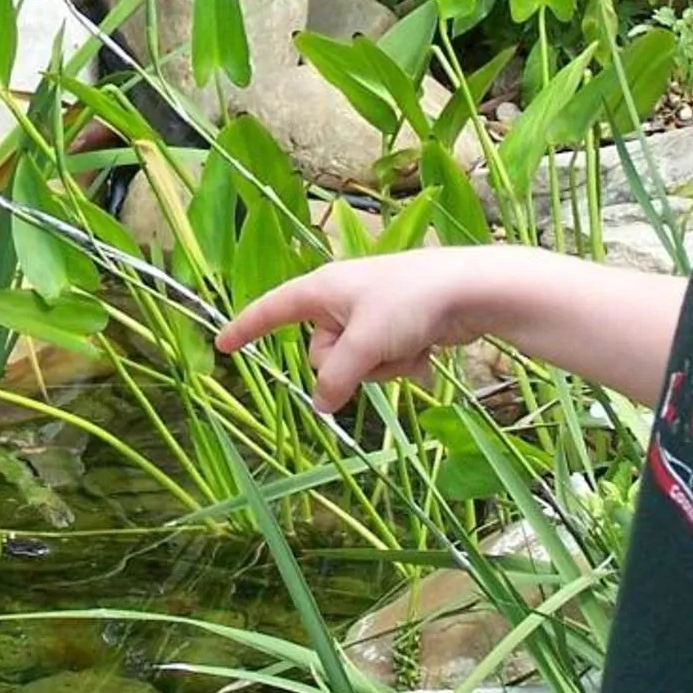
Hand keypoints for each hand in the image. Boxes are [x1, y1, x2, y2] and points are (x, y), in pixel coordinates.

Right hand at [214, 253, 484, 410]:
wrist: (471, 289)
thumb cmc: (410, 303)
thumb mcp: (364, 343)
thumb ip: (336, 377)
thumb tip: (321, 405)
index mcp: (323, 288)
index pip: (272, 310)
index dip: (246, 328)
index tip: (221, 345)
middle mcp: (342, 299)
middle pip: (322, 352)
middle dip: (349, 364)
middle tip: (378, 349)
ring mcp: (371, 314)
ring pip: (356, 363)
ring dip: (382, 365)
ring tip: (408, 346)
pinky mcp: (398, 327)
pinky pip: (384, 360)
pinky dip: (403, 362)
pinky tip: (426, 351)